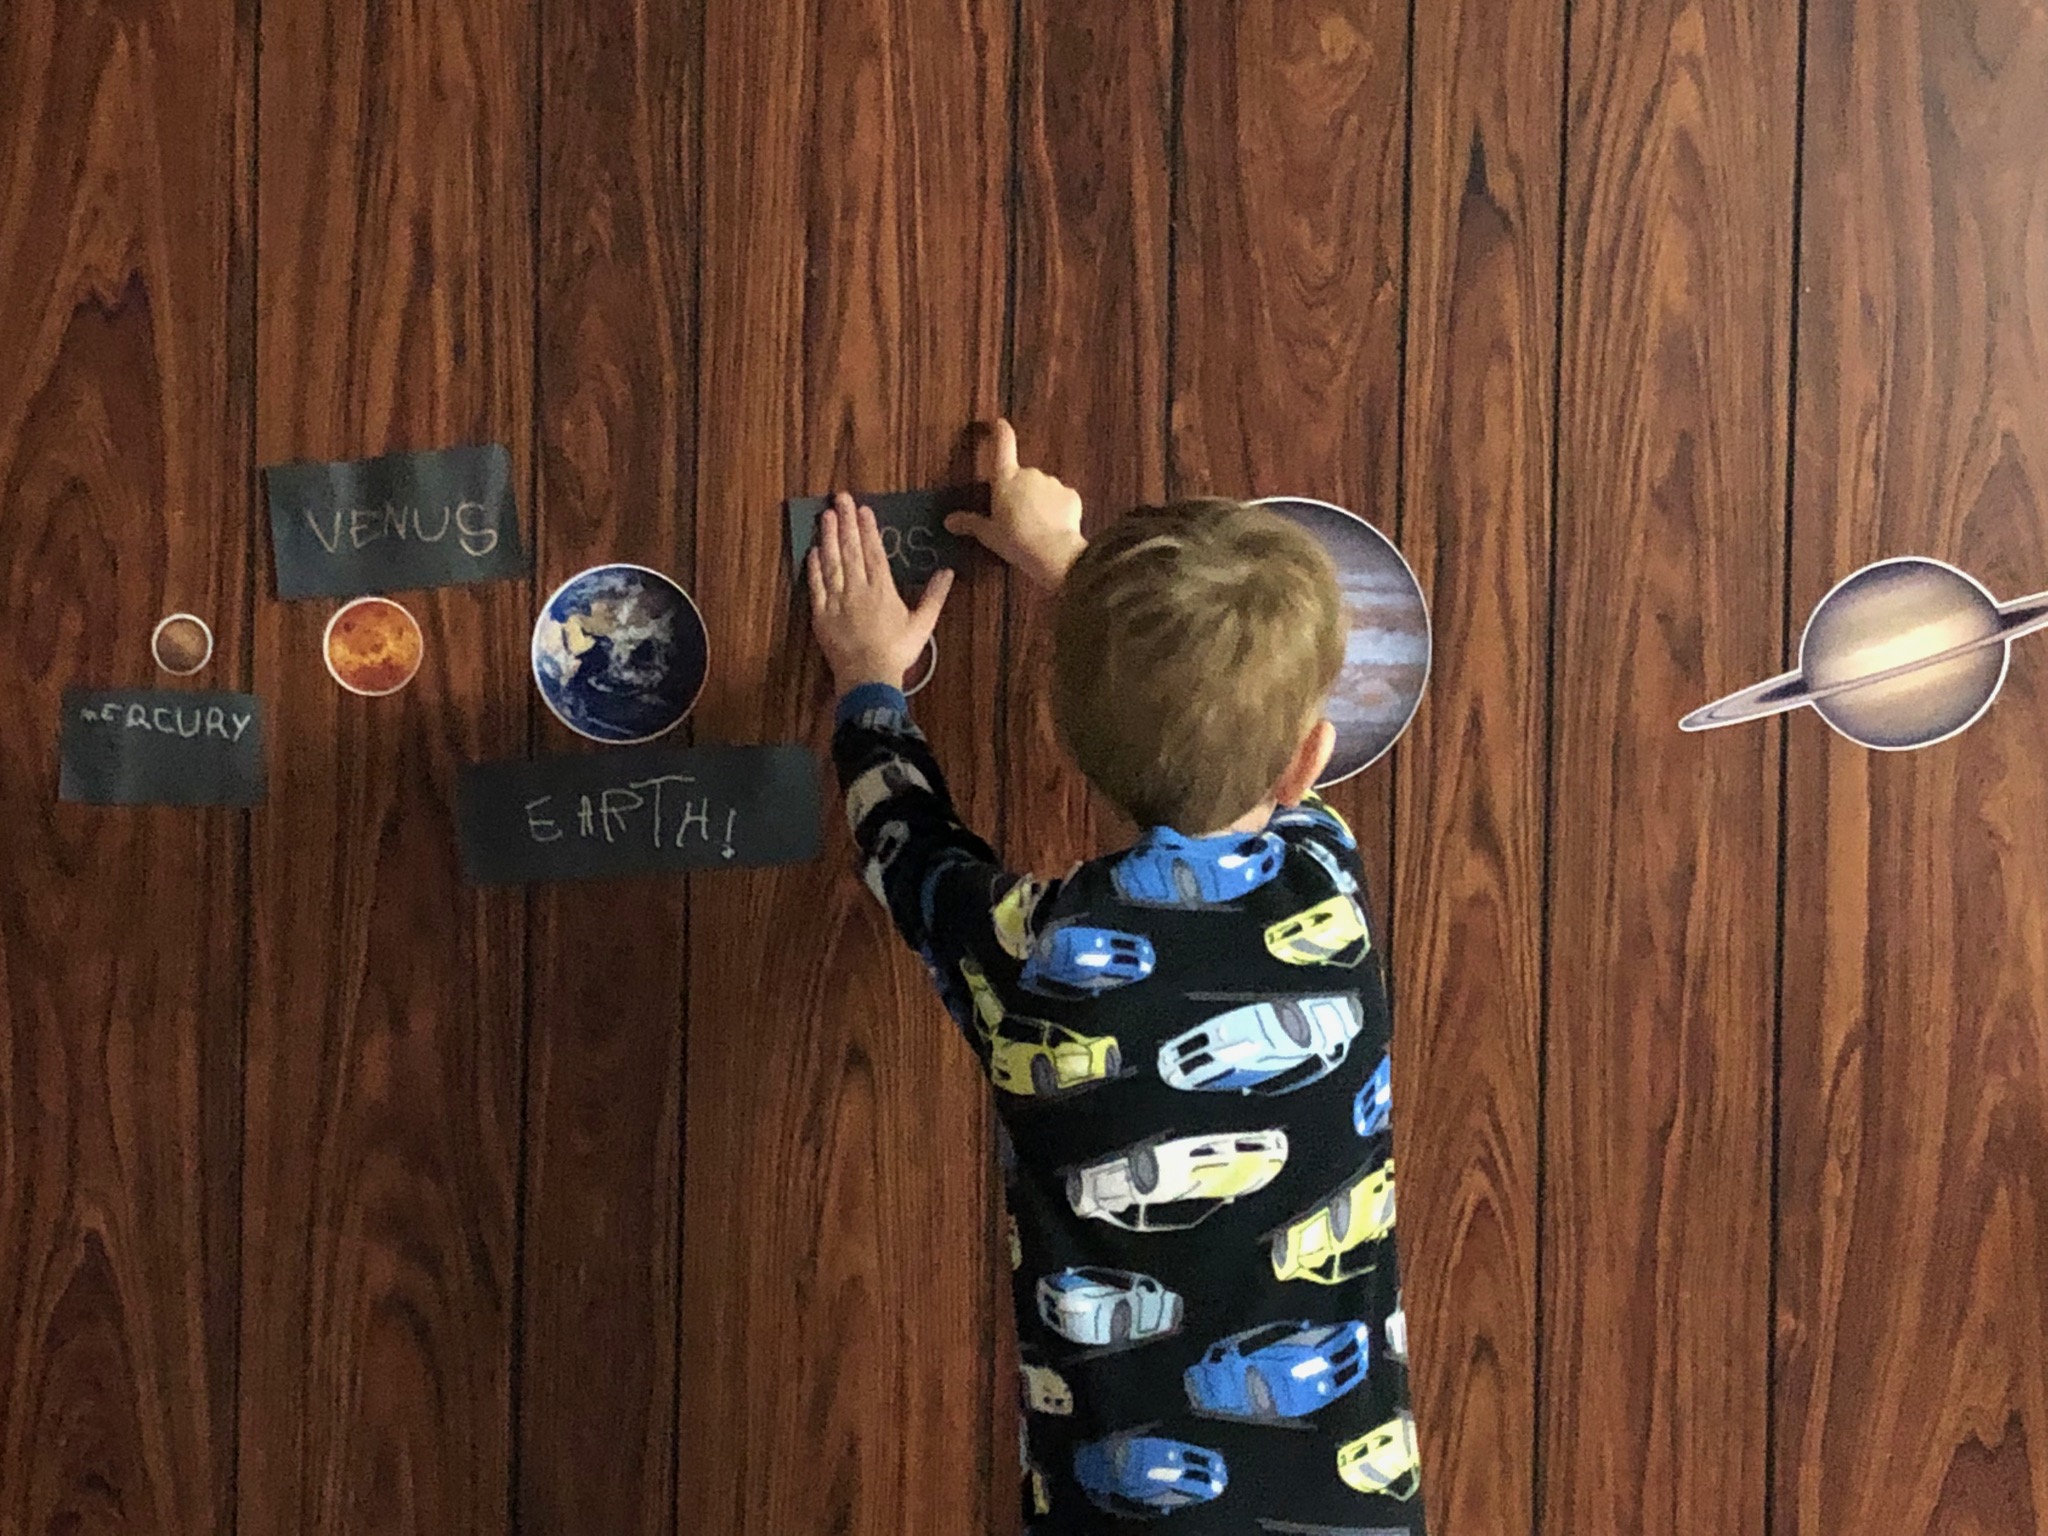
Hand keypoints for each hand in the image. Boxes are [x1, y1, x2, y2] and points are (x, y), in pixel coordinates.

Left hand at [808, 493, 954, 693]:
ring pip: (831, 563)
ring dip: (828, 537)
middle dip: (846, 522)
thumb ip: (934, 595)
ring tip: (825, 515)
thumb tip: (947, 572)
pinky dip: (814, 568)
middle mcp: (858, 589)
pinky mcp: (821, 615)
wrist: (868, 677)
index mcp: (882, 589)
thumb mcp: (923, 624)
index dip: (868, 528)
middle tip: (839, 498)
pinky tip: (813, 551)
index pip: (873, 552)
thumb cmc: (898, 652)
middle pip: (850, 550)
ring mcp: (837, 601)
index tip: (863, 509)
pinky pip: (816, 586)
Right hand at [945, 419, 1085, 590]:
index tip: (999, 423)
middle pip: (1022, 477)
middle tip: (1015, 519)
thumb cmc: (1017, 542)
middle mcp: (1030, 474)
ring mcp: (1052, 483)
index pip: (1003, 445)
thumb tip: (950, 521)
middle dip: (1020, 493)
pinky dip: (1057, 511)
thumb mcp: (989, 534)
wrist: (1054, 553)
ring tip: (1034, 529)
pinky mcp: (1070, 495)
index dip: (1000, 432)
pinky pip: (1061, 501)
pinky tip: (1052, 529)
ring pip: (1042, 490)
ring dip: (1038, 503)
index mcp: (1006, 479)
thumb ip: (970, 523)